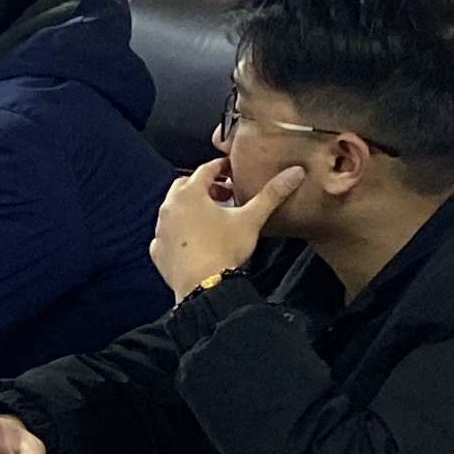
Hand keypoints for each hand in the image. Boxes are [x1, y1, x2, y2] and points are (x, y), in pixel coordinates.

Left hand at [150, 156, 300, 297]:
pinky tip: (194, 238)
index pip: (206, 169)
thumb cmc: (225, 248)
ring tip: (212, 216)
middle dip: (205, 186)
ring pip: (174, 209)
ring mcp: (161, 230)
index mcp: (189, 194)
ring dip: (191, 208)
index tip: (233, 169)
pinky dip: (179, 231)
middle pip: (185, 186)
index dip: (221, 167)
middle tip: (225, 193)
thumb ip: (271, 194)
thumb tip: (295, 172)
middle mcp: (169, 207)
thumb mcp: (251, 218)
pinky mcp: (157, 251)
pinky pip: (167, 234)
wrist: (204, 286)